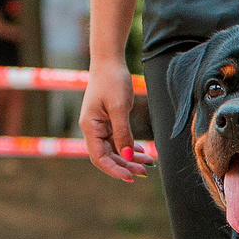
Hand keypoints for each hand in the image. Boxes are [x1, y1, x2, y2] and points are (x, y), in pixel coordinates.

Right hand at [82, 60, 151, 183]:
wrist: (109, 62)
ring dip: (130, 157)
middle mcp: (93, 129)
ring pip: (114, 149)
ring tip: (148, 163)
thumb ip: (123, 132)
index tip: (130, 177)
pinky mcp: (108, 121)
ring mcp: (100, 126)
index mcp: (90, 127)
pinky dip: (129, 147)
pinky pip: (117, 140)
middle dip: (126, 165)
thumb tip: (126, 156)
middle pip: (108, 156)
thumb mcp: (119, 107)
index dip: (114, 169)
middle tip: (145, 171)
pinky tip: (141, 152)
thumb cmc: (112, 81)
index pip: (99, 158)